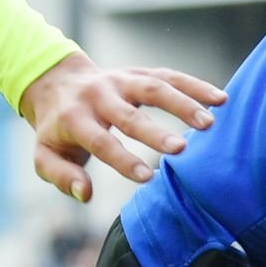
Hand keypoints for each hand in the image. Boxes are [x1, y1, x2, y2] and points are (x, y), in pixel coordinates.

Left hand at [19, 54, 223, 201]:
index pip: (101, 141)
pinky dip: (194, 85)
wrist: (56, 81)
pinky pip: (169, 75)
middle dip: (155, 131)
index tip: (148, 177)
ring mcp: (121, 80)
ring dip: (183, 103)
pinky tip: (219, 99)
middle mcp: (99, 96)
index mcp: (75, 119)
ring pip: (154, 87)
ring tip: (211, 122)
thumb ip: (62, 177)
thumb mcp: (46, 156)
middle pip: (130, 114)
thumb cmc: (57, 129)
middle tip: (181, 150)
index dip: (123, 159)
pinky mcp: (138, 72)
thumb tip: (85, 194)